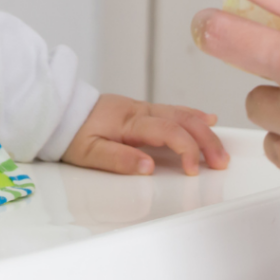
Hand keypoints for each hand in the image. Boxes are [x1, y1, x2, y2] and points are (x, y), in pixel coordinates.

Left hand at [62, 93, 229, 175]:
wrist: (58, 113)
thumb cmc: (71, 134)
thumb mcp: (87, 153)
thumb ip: (118, 159)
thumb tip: (148, 166)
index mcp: (128, 121)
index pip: (168, 131)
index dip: (187, 149)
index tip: (194, 170)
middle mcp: (138, 111)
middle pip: (182, 120)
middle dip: (206, 140)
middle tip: (220, 163)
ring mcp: (140, 108)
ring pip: (181, 113)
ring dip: (204, 131)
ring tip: (220, 151)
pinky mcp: (140, 111)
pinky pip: (173, 110)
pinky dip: (193, 116)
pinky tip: (208, 120)